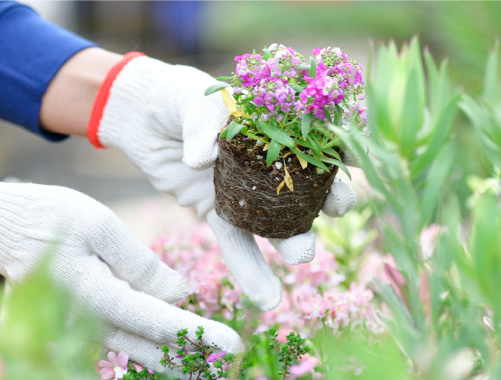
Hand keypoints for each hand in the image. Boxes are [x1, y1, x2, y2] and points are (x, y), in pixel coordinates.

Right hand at [0, 183, 242, 372]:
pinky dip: (151, 352)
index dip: (199, 336)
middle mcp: (88, 323)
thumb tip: (181, 295)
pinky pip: (121, 346)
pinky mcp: (79, 325)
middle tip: (228, 370)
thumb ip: (142, 265)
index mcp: (97, 296)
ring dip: (174, 363)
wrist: (2, 227)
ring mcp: (80, 330)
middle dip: (192, 361)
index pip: (160, 324)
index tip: (232, 345)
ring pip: (136, 355)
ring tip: (209, 371)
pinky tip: (173, 356)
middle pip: (151, 351)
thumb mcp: (99, 227)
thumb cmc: (49, 219)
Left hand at [92, 55, 356, 309]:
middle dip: (330, 199)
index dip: (339, 148)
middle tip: (338, 208)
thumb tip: (202, 159)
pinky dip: (251, 271)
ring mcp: (248, 192)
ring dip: (295, 241)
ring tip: (302, 255)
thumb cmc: (177, 97)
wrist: (141, 117)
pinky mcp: (222, 213)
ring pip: (279, 222)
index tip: (355, 158)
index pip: (315, 137)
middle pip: (308, 186)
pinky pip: (239, 244)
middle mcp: (269, 163)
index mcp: (274, 127)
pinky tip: (269, 299)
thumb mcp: (193, 100)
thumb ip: (202, 126)